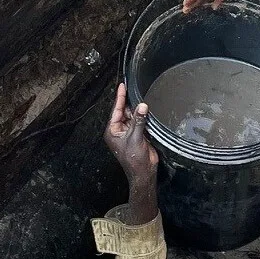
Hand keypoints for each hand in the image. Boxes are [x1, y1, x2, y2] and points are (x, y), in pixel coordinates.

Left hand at [103, 82, 157, 197]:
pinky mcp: (138, 134)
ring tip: (142, 98)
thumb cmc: (134, 159)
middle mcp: (119, 130)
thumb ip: (139, 121)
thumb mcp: (135, 138)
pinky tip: (146, 109)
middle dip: (129, 102)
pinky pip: (139, 121)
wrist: (143, 172)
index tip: (122, 86)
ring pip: (132, 116)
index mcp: (113, 130)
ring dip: (137, 110)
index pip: (115, 110)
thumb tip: (142, 106)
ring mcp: (128, 132)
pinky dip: (143, 116)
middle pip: (124, 111)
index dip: (119, 98)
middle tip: (134, 89)